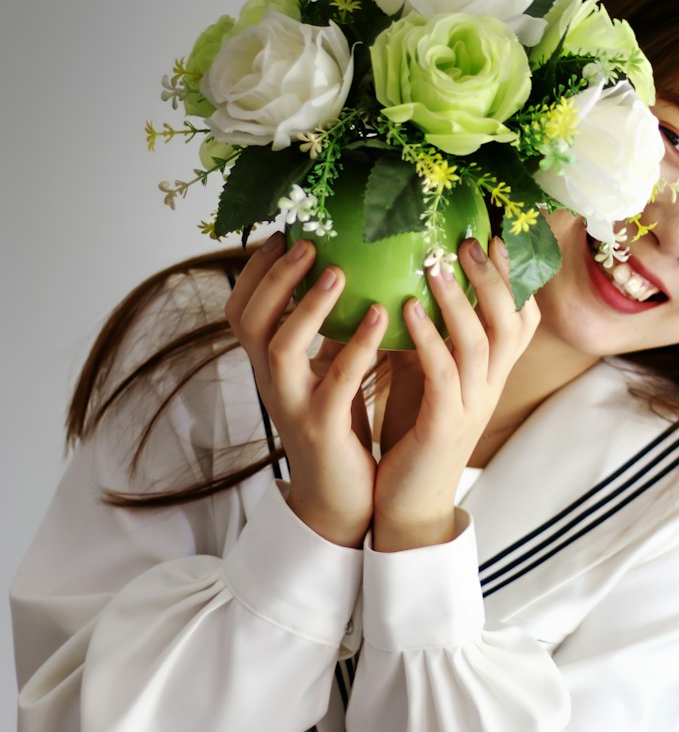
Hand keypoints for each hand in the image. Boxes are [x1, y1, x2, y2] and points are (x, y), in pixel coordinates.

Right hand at [224, 231, 387, 546]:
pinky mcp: (323, 430)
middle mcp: (272, 382)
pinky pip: (336, 383)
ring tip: (339, 272)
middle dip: (274, 277)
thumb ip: (324, 331)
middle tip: (308, 242)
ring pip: (281, 350)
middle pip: (249, 321)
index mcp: (270, 365)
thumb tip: (344, 272)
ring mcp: (293, 407)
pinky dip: (356, 346)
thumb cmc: (337, 426)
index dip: (255, 270)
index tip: (283, 232)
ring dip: (307, 306)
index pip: (241, 309)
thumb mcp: (322, 372)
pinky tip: (384, 317)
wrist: (340, 499)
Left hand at [373, 235, 540, 549]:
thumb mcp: (425, 379)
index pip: (521, 318)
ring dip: (459, 299)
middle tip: (464, 240)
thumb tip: (406, 285)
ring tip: (434, 264)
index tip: (495, 235)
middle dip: (492, 276)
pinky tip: (406, 311)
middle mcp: (491, 385)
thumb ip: (427, 339)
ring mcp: (473, 405)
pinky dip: (429, 337)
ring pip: (482, 341)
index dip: (515, 276)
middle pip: (511, 319)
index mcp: (490, 374)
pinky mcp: (445, 425)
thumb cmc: (412, 436)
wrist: (409, 505)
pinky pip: (444, 373)